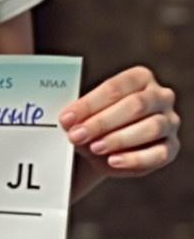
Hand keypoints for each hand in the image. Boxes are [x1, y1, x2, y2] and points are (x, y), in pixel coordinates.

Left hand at [59, 65, 179, 183]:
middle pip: (135, 105)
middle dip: (102, 122)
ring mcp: (169, 122)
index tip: (67, 118)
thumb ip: (80, 115)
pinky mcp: (171, 147)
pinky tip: (114, 161)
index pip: (115, 87)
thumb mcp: (86, 116)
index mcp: (140, 78)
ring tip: (94, 148)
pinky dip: (134, 159)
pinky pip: (158, 153)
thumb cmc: (96, 124)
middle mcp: (160, 96)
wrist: (104, 150)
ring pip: (150, 128)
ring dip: (118, 139)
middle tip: (76, 135)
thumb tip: (68, 121)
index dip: (90, 104)